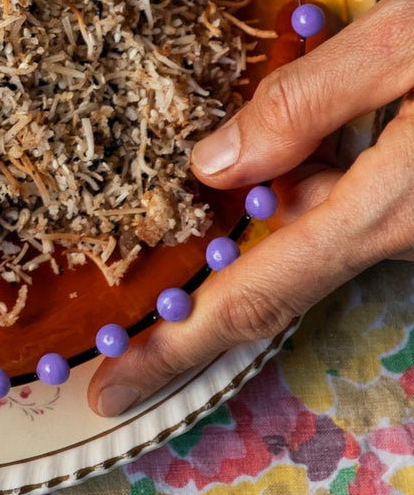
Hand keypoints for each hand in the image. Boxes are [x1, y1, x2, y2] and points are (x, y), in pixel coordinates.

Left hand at [91, 0, 413, 415]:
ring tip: (279, 140)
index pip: (256, 295)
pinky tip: (335, 123)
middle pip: (289, 267)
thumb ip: (312, 101)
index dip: (175, 348)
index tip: (109, 392)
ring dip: (287, 198)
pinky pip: (375, 210)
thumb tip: (213, 163)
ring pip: (335, 228)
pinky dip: (334, 177)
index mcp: (393, 208)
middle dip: (219, 263)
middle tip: (150, 261)